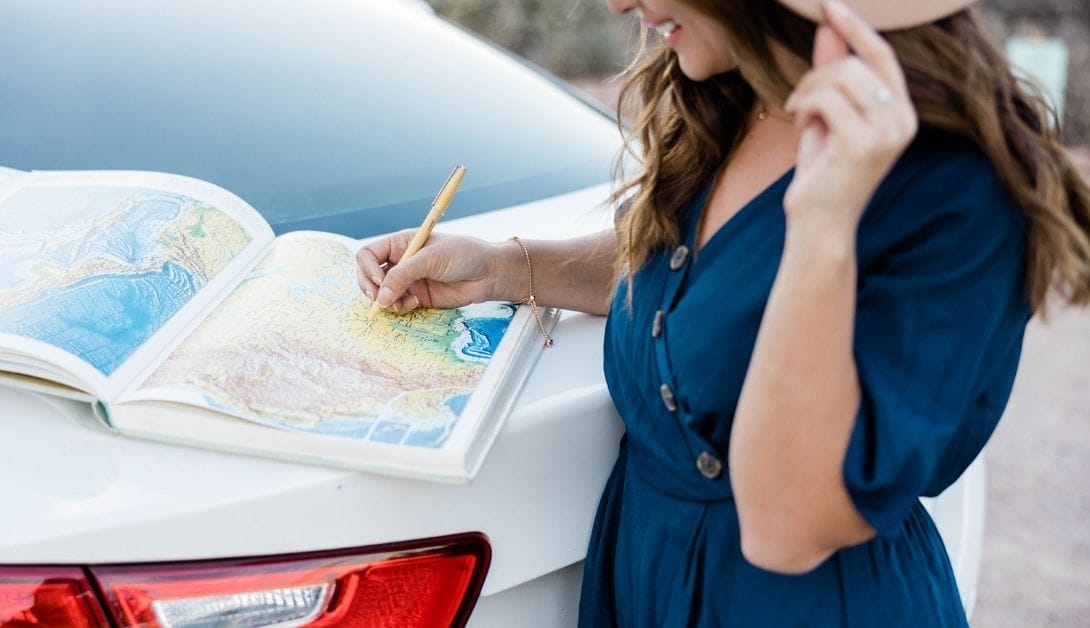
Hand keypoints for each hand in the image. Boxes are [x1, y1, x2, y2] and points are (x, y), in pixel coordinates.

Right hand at [356, 231, 507, 312]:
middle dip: (371, 289)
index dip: (368, 269)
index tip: (380, 281)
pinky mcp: (418, 298)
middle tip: (381, 300)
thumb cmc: (464, 255)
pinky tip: (415, 304)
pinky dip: (399, 308)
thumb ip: (403, 276)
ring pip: (381, 295)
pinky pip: (397, 306)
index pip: (368, 255)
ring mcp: (409, 281)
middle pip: (369, 276)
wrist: (490, 273)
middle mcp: (401, 262)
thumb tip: (381, 298)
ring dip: (387, 302)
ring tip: (403, 303)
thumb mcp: (431, 259)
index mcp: (401, 244)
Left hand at [783, 0, 917, 235]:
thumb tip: (829, 28)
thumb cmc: (822, 176)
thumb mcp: (826, 117)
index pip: (882, 56)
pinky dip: (805, 106)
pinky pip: (827, 98)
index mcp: (902, 113)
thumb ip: (831, 74)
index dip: (857, 28)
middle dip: (819, 71)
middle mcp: (903, 120)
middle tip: (798, 99)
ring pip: (841, 76)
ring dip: (809, 89)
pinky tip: (801, 126)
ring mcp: (887, 132)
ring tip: (799, 113)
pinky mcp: (864, 142)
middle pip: (857, 63)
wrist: (819, 225)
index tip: (830, 5)